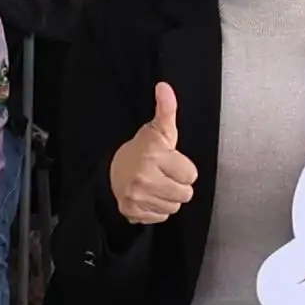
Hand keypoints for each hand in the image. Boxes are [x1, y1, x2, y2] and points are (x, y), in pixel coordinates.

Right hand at [108, 82, 194, 226]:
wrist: (113, 168)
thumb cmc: (142, 149)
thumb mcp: (158, 129)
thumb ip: (166, 108)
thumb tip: (164, 87)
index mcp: (154, 156)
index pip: (191, 175)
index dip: (184, 168)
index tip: (171, 162)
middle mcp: (144, 178)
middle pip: (185, 194)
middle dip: (178, 185)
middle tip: (165, 174)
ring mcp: (137, 196)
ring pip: (173, 207)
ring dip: (168, 198)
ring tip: (157, 185)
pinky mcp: (132, 211)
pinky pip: (160, 217)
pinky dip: (156, 209)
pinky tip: (149, 196)